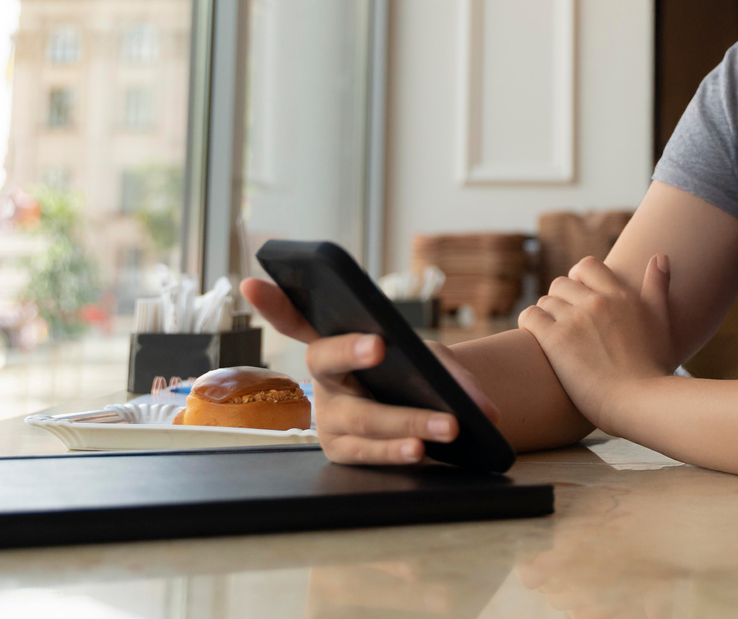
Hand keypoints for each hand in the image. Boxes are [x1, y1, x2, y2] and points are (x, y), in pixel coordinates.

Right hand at [240, 277, 501, 464]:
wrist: (420, 415)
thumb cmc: (413, 375)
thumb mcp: (431, 362)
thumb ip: (456, 376)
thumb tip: (486, 409)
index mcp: (334, 342)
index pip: (295, 318)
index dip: (271, 302)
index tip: (251, 283)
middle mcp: (323, 378)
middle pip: (326, 360)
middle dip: (351, 350)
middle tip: (379, 343)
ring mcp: (328, 418)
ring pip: (359, 418)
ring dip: (406, 420)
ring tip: (446, 425)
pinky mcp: (343, 451)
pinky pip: (366, 453)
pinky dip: (395, 451)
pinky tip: (419, 450)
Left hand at [516, 254, 675, 428]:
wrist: (640, 401)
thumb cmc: (653, 368)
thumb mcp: (661, 321)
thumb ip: (657, 287)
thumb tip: (660, 256)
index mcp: (621, 295)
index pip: (587, 265)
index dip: (577, 278)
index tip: (578, 295)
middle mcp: (598, 301)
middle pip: (562, 284)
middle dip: (560, 300)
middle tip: (564, 322)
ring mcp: (576, 319)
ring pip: (545, 301)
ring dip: (546, 316)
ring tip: (553, 336)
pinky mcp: (556, 339)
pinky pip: (530, 316)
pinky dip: (529, 323)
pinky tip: (536, 338)